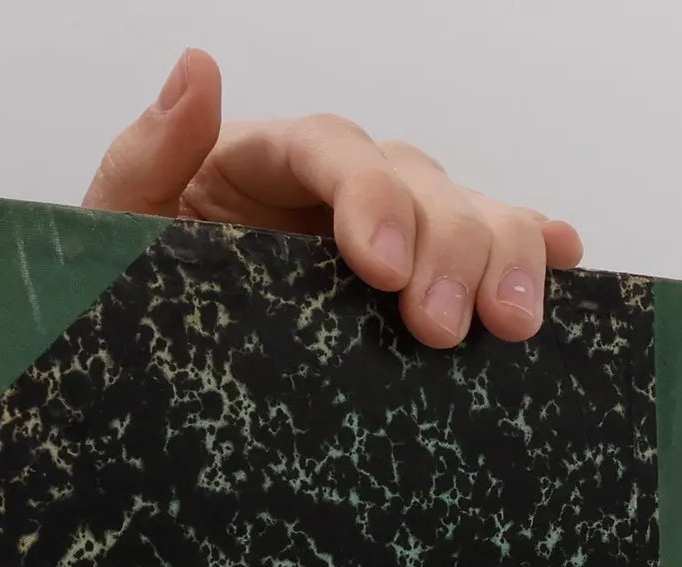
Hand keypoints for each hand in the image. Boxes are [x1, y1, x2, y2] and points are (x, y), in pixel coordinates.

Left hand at [83, 48, 583, 349]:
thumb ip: (145, 159)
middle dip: (444, 247)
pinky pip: (485, 254)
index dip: (367, 197)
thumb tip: (196, 67)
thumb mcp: (114, 235)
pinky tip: (568, 266)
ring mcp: (387, 236)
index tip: (381, 268)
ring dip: (503, 257)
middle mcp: (336, 190)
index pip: (330, 151)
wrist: (151, 384)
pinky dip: (533, 251)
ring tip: (515, 323)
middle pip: (416, 180)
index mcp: (260, 165)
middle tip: (442, 326)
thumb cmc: (130, 305)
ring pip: (465, 214)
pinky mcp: (416, 287)